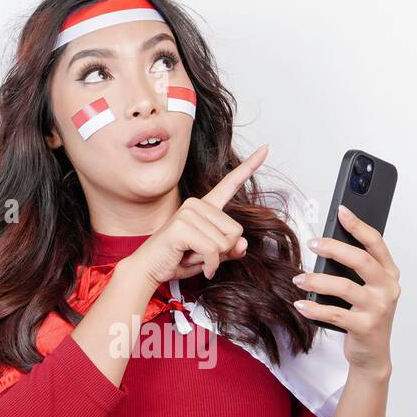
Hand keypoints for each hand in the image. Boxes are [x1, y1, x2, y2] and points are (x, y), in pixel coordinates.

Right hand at [121, 144, 268, 285]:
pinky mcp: (182, 226)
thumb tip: (243, 244)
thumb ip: (229, 249)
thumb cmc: (178, 259)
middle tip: (199, 254)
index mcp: (205, 207)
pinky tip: (197, 266)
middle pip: (235, 231)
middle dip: (223, 251)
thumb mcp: (212, 256)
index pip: (230, 184)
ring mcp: (188, 212)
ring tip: (191, 256)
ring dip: (213, 259)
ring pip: (225, 243)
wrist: (150, 269)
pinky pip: (213, 251)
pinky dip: (210, 265)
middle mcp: (197, 204)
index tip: (266, 148)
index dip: (249, 167)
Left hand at [291, 204, 400, 379]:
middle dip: (334, 248)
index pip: (375, 243)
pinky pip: (335, 314)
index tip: (341, 210)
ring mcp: (379, 308)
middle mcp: (388, 288)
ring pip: (345, 287)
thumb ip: (355, 269)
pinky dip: (314, 308)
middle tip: (312, 243)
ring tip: (299, 279)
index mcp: (389, 273)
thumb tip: (327, 245)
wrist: (372, 354)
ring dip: (318, 280)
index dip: (358, 225)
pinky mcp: (365, 327)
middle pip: (361, 260)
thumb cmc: (365, 316)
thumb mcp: (366, 289)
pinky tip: (300, 303)